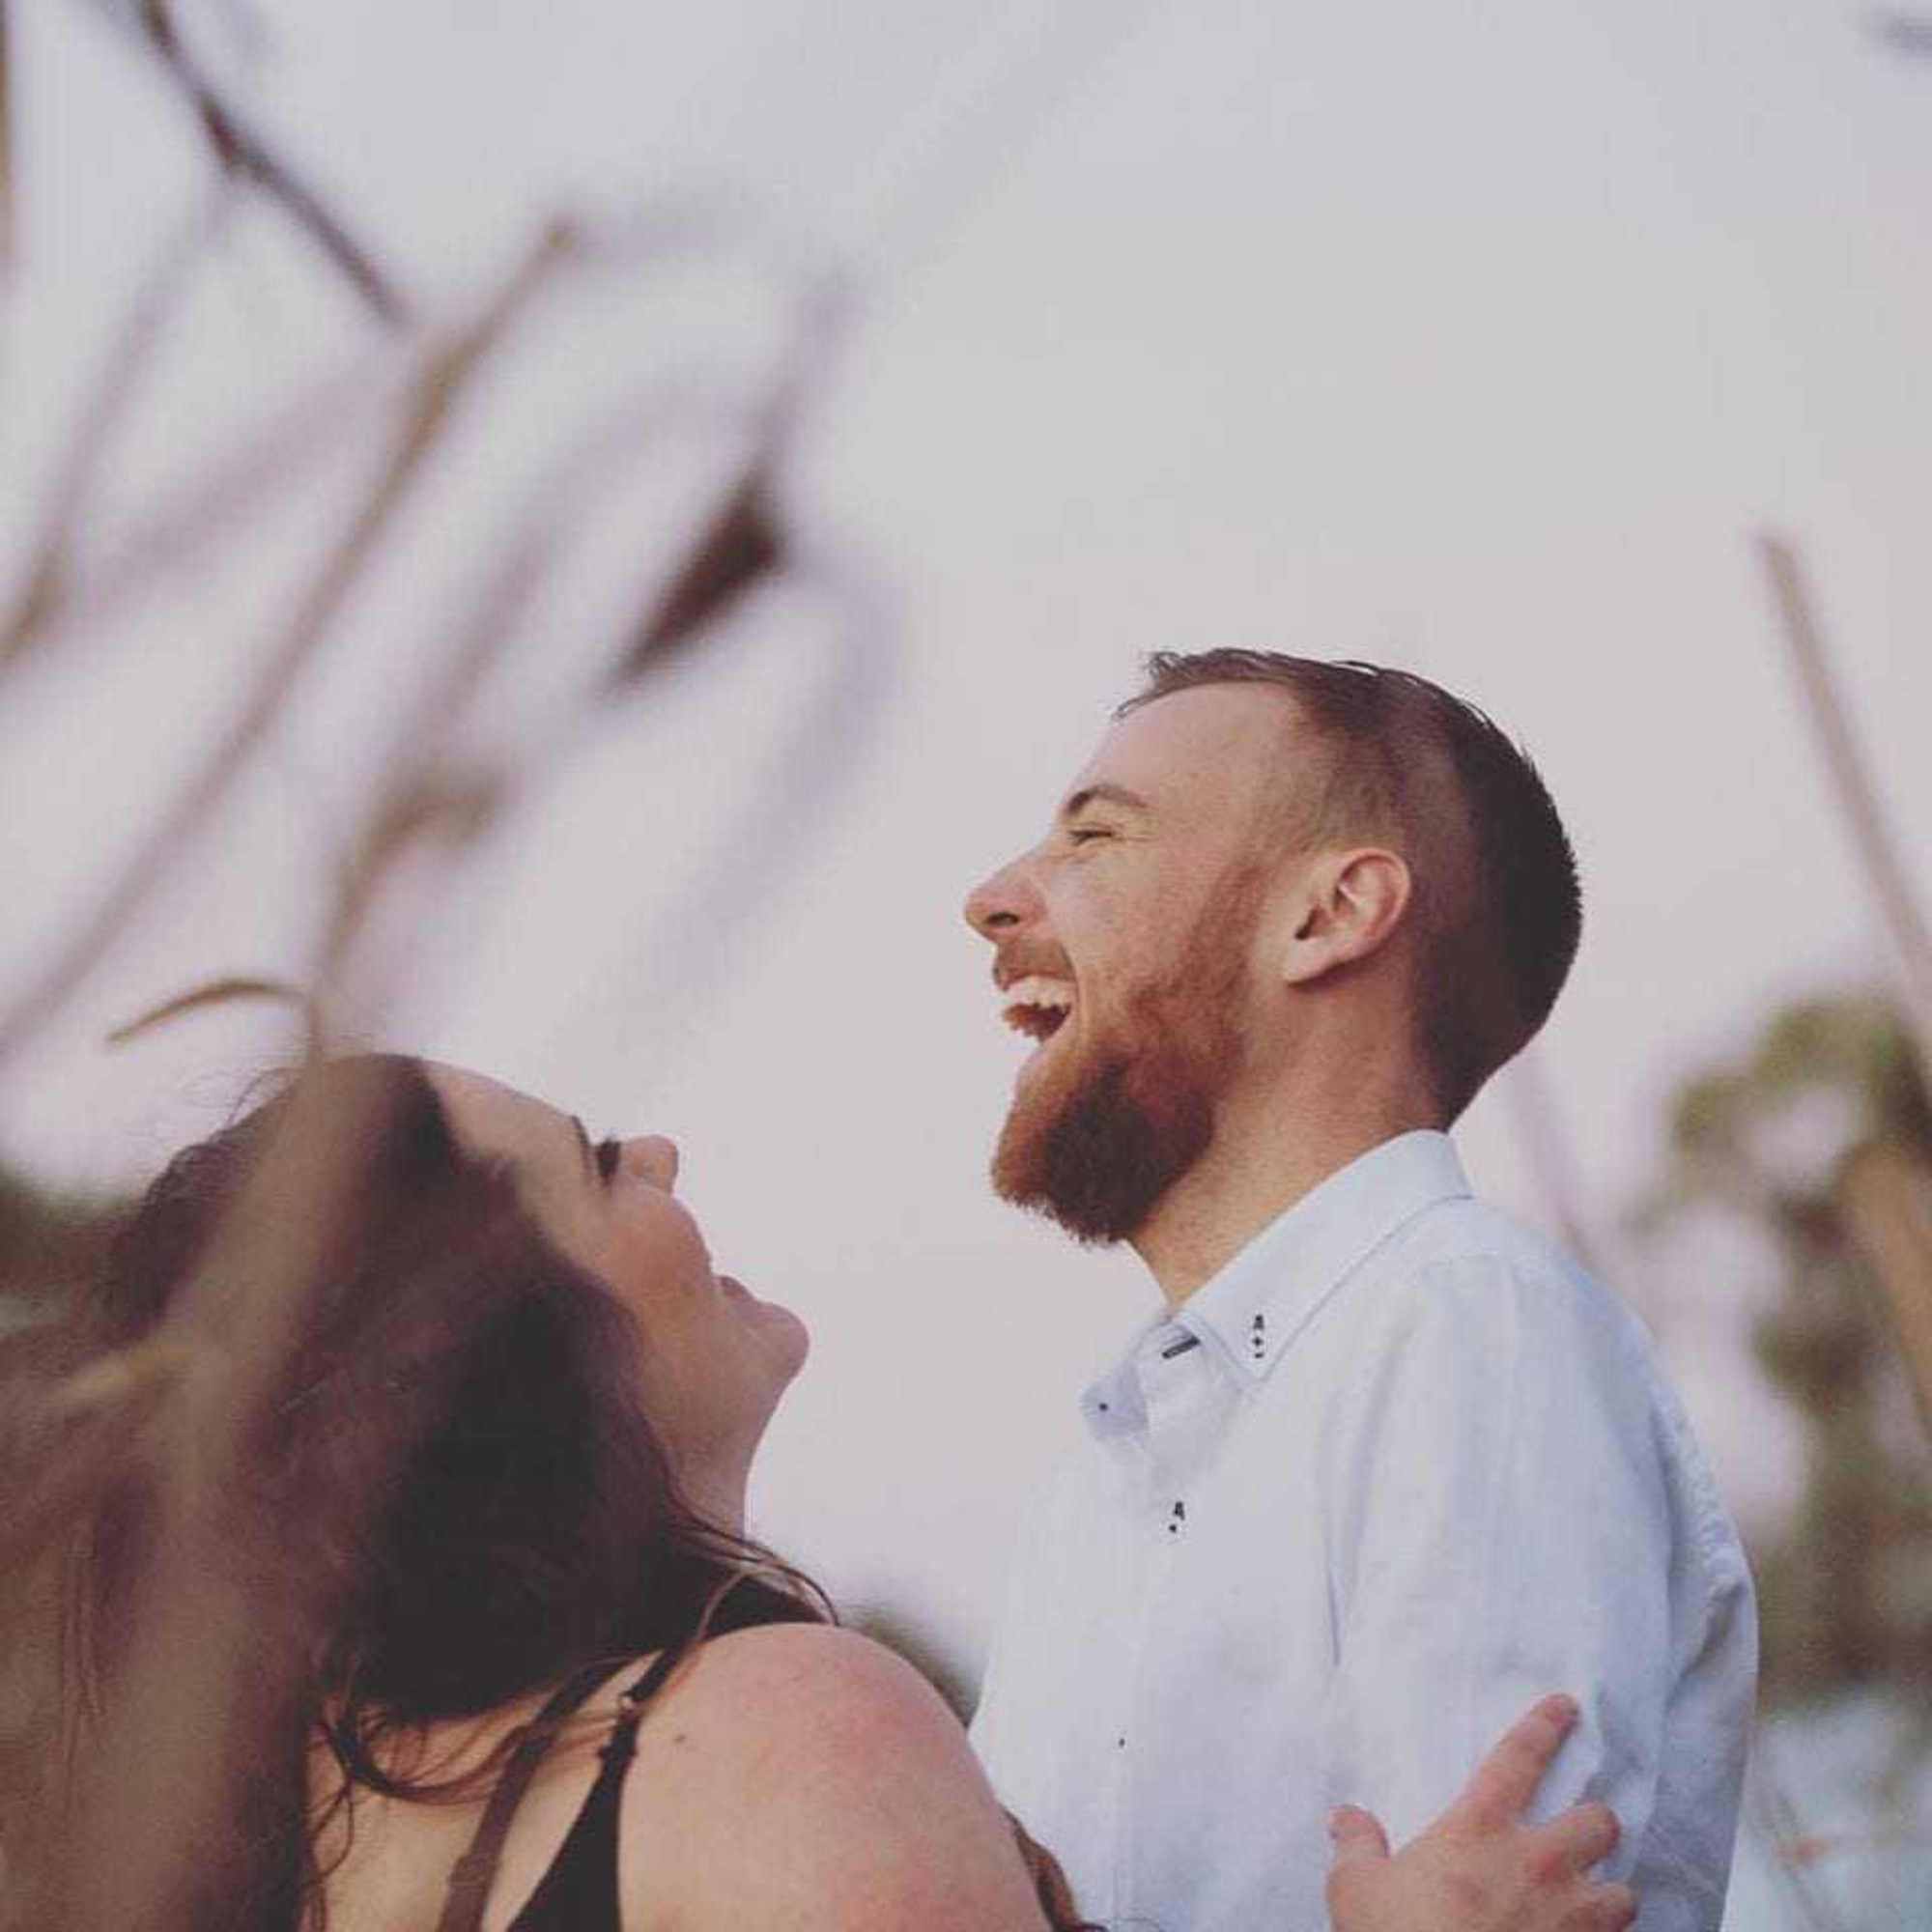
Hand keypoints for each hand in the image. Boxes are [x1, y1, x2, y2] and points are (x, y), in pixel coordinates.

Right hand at [1325, 1695, 1635, 1931]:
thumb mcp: (1356, 1889)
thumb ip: (1356, 1845)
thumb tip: (1347, 1818)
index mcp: (1480, 1830)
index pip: (1519, 1758)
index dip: (1544, 1726)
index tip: (1565, 1706)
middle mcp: (1537, 1864)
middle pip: (1597, 1821)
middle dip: (1595, 1822)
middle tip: (1582, 1828)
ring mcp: (1569, 1920)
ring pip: (1624, 1891)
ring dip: (1613, 1891)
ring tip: (1600, 1896)